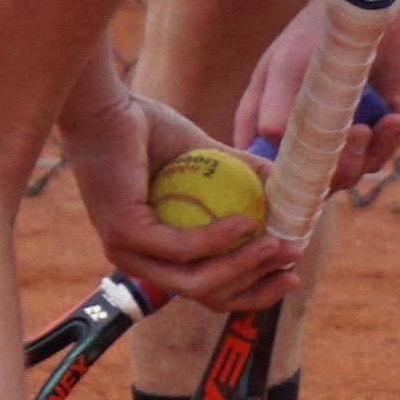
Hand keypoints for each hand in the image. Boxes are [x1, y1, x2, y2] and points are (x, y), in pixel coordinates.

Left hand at [56, 83, 302, 311]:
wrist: (107, 104)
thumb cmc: (149, 130)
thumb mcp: (208, 159)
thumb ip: (243, 180)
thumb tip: (293, 196)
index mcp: (154, 254)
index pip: (208, 291)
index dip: (252, 292)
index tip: (290, 276)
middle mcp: (137, 261)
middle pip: (207, 295)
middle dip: (255, 286)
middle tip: (291, 260)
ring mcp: (126, 250)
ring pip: (196, 280)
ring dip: (243, 267)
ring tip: (276, 243)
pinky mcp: (124, 232)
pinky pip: (181, 247)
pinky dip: (218, 239)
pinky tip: (246, 222)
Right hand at [229, 6, 399, 192]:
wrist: (367, 2)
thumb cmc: (315, 30)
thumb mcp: (287, 66)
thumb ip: (274, 107)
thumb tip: (270, 142)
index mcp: (267, 121)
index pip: (266, 170)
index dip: (284, 182)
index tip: (311, 171)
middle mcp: (299, 133)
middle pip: (315, 180)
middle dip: (343, 165)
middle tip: (359, 131)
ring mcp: (334, 132)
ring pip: (352, 170)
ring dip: (375, 149)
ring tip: (390, 117)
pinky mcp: (367, 125)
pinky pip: (379, 152)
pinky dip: (393, 135)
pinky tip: (398, 107)